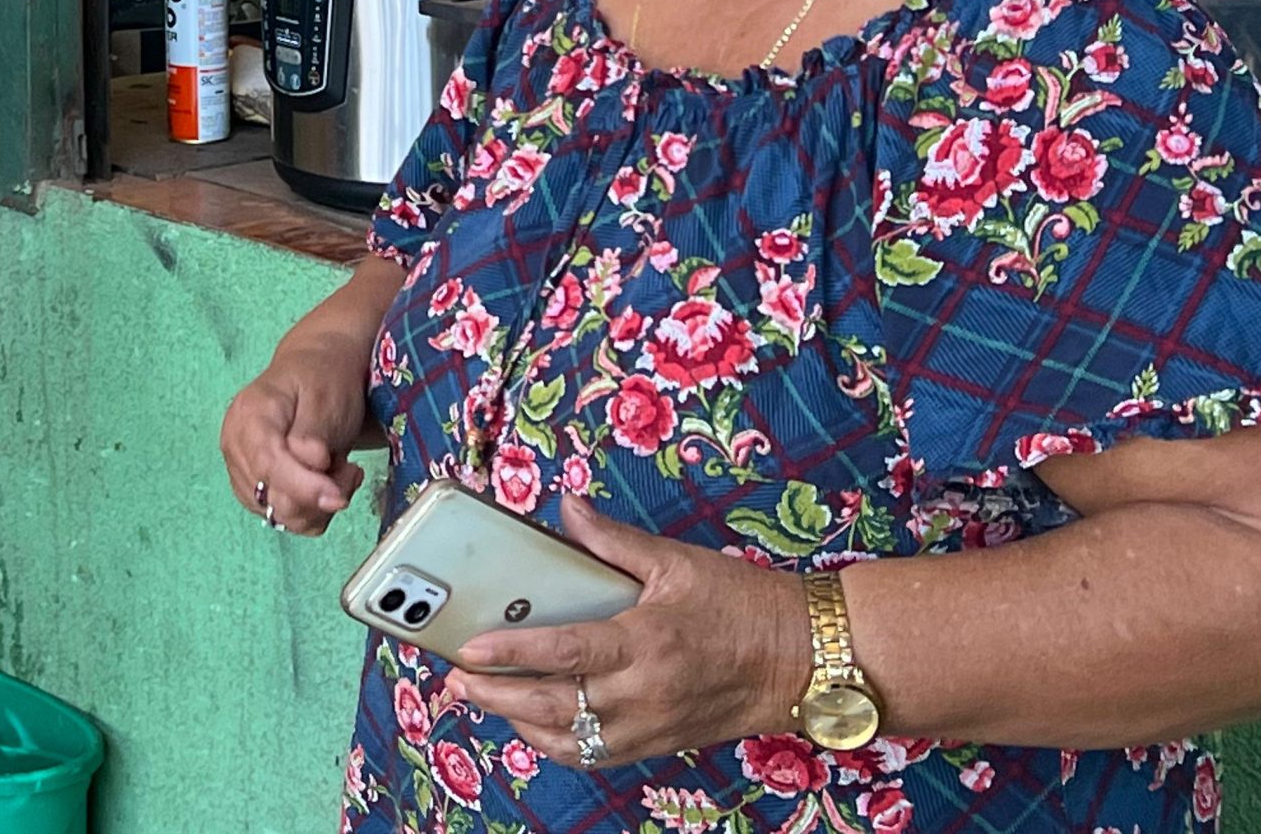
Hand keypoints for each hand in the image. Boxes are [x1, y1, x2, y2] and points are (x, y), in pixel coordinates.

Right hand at [220, 339, 371, 534]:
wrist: (316, 371)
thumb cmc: (323, 379)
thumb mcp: (325, 395)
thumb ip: (314, 431)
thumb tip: (311, 461)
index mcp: (249, 415)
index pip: (266, 463)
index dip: (302, 487)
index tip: (338, 496)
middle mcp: (236, 445)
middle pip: (271, 496)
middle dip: (318, 494)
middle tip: (351, 470)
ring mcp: (242, 469)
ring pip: (281, 514)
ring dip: (319, 504)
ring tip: (340, 471)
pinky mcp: (256, 489)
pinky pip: (286, 518)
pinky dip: (313, 510)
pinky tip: (326, 483)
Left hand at [446, 496, 811, 767]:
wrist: (805, 660)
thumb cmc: (744, 605)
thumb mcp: (677, 562)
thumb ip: (612, 541)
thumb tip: (567, 507)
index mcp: (647, 642)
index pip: (565, 653)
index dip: (511, 654)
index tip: (468, 650)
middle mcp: (645, 694)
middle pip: (554, 706)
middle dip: (495, 697)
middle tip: (455, 681)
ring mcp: (651, 727)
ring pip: (570, 740)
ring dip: (518, 724)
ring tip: (480, 700)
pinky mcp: (659, 744)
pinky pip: (596, 754)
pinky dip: (556, 742)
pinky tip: (532, 722)